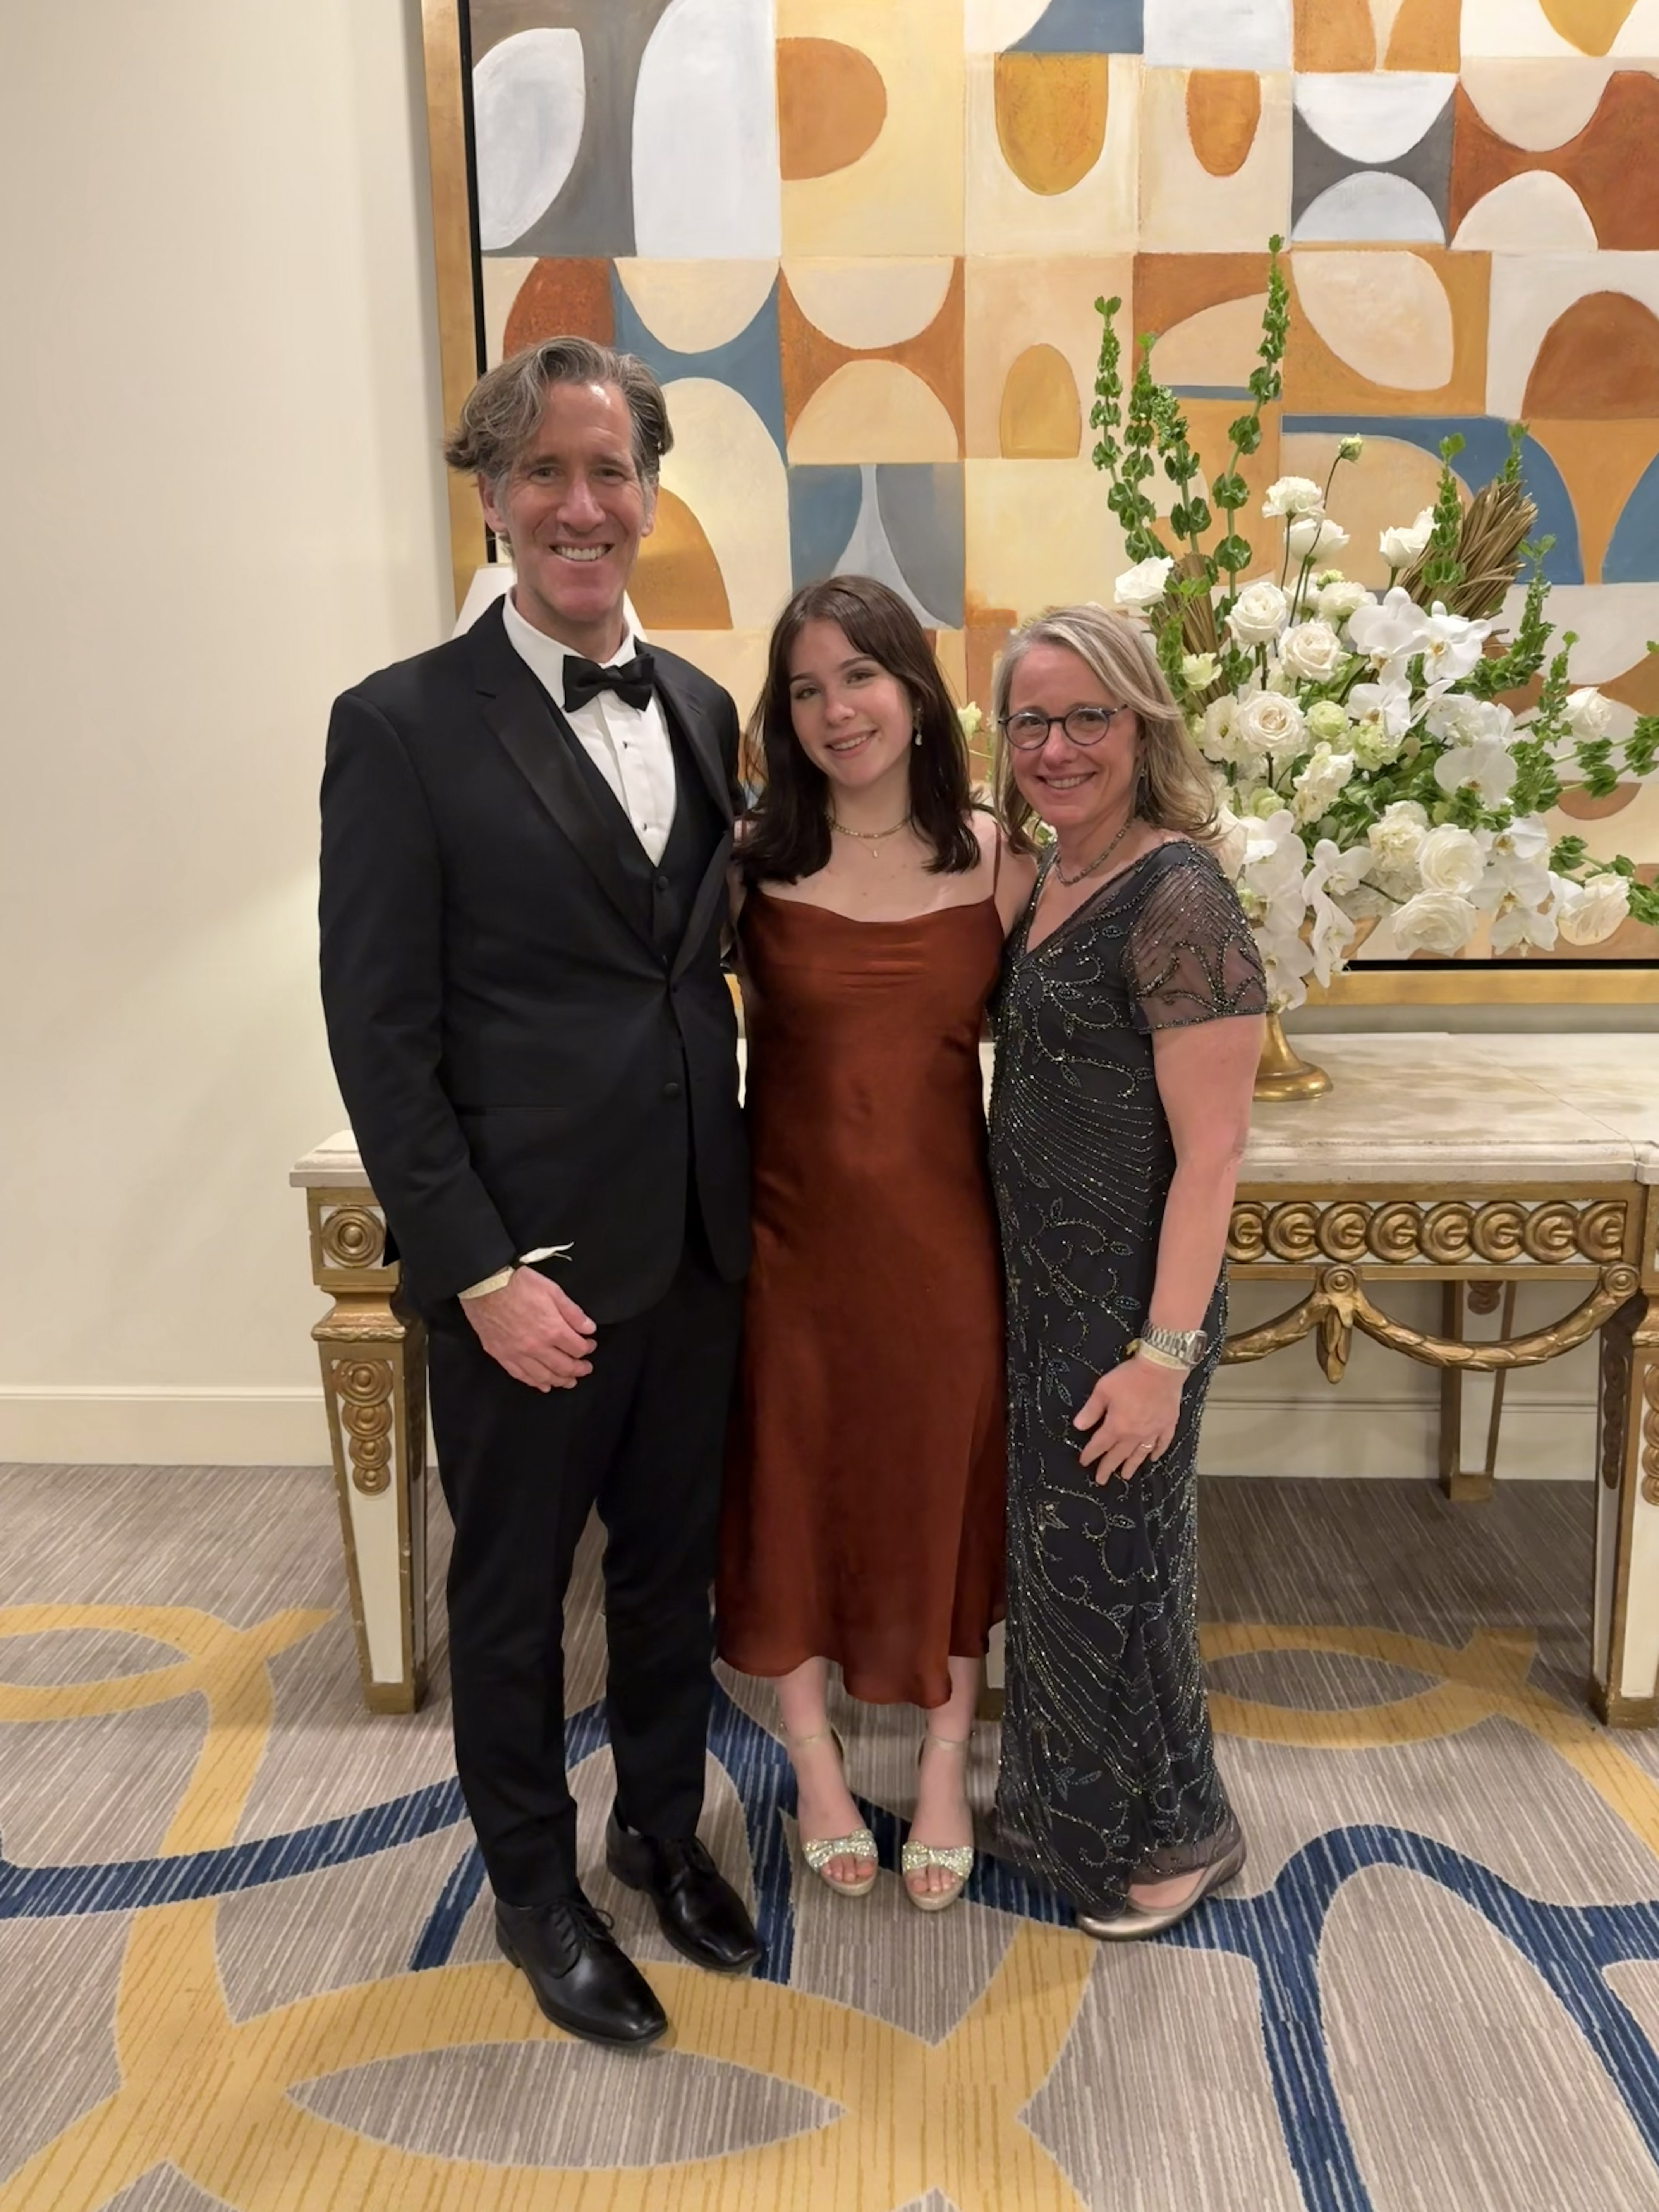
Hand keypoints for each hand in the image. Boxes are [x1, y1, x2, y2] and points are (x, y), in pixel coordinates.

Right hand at [464, 1267, 595, 1390]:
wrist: (485, 1285)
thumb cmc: (518, 1284)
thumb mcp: (553, 1290)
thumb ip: (573, 1312)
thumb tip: (589, 1329)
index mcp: (552, 1330)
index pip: (578, 1349)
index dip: (588, 1348)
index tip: (590, 1345)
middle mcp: (537, 1347)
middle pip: (564, 1367)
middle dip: (579, 1369)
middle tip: (585, 1369)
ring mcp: (517, 1354)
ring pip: (544, 1376)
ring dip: (560, 1381)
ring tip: (569, 1381)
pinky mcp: (501, 1355)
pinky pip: (521, 1375)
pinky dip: (535, 1383)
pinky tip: (543, 1385)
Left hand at [1074, 1356, 1183, 1482]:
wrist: (1161, 1368)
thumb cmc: (1130, 1377)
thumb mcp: (1103, 1390)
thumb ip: (1091, 1410)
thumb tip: (1078, 1426)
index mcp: (1117, 1426)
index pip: (1100, 1445)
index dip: (1090, 1454)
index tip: (1083, 1462)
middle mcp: (1135, 1434)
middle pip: (1118, 1455)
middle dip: (1108, 1467)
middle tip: (1101, 1480)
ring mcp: (1153, 1431)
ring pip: (1140, 1454)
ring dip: (1131, 1466)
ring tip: (1125, 1476)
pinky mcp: (1167, 1425)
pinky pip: (1162, 1444)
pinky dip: (1156, 1452)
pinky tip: (1153, 1458)